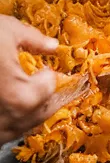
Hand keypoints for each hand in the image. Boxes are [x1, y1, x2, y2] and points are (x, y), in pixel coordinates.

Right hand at [0, 15, 57, 143]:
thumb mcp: (5, 32)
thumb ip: (33, 39)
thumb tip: (52, 46)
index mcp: (24, 96)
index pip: (50, 86)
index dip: (47, 72)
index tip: (43, 67)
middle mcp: (13, 119)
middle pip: (44, 110)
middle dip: (44, 95)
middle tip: (40, 81)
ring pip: (26, 124)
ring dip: (30, 109)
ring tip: (21, 91)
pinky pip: (7, 131)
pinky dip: (10, 118)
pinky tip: (4, 101)